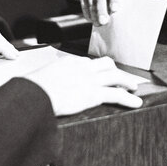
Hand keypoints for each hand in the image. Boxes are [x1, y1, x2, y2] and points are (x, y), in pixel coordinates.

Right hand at [23, 56, 141, 115]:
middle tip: (121, 77)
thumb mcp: (40, 77)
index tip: (98, 74)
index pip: (88, 63)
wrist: (34, 94)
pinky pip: (117, 94)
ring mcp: (90, 80)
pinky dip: (128, 99)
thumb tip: (40, 83)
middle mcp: (83, 67)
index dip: (96, 69)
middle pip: (106, 65)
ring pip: (116, 77)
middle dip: (115, 70)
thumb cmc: (31, 88)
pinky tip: (135, 103)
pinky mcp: (94, 94)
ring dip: (127, 82)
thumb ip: (48, 78)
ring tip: (133, 87)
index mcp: (70, 62)